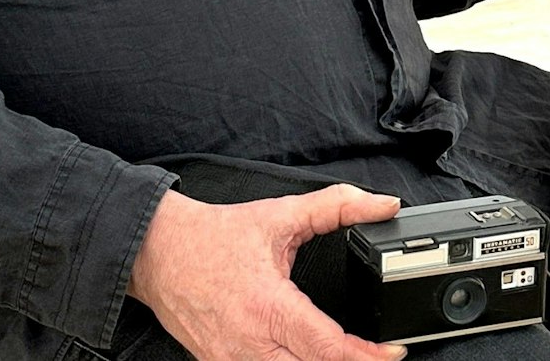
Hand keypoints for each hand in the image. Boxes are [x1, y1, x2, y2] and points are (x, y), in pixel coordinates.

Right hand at [130, 186, 407, 360]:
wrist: (156, 252)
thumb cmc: (213, 237)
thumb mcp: (280, 215)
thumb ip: (337, 206)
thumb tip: (383, 204)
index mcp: (269, 307)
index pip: (329, 348)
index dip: (368, 356)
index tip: (393, 351)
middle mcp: (251, 344)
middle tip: (378, 356)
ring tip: (348, 356)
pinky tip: (308, 357)